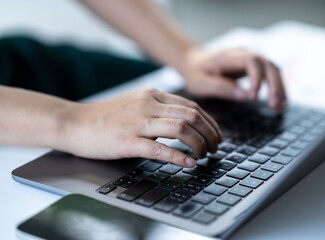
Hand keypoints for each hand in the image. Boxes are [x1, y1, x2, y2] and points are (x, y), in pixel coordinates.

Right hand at [59, 88, 221, 166]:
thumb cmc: (106, 116)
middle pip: (192, 116)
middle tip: (215, 147)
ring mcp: (138, 122)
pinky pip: (160, 148)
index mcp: (152, 95)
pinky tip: (189, 163)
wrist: (75, 123)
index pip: (192, 105)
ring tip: (205, 155)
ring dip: (199, 144)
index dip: (210, 122)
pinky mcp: (128, 141)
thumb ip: (159, 108)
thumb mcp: (136, 103)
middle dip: (210, 133)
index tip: (217, 135)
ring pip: (181, 128)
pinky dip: (179, 156)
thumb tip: (184, 121)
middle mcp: (148, 104)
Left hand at [181, 48, 286, 111]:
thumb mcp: (201, 83)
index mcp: (229, 56)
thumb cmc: (196, 73)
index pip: (251, 61)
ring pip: (272, 69)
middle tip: (275, 105)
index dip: (257, 78)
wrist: (194, 62)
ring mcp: (250, 59)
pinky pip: (269, 74)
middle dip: (274, 85)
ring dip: (279, 87)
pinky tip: (279, 102)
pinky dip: (276, 88)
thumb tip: (245, 96)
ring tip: (280, 107)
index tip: (254, 98)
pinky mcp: (253, 67)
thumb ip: (221, 88)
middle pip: (267, 64)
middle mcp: (244, 54)